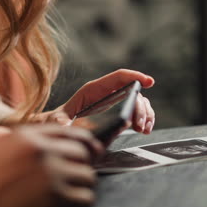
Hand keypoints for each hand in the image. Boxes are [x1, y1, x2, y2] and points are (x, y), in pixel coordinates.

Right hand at [0, 124, 102, 206]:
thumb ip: (18, 140)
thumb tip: (41, 143)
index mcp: (27, 136)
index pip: (69, 131)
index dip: (83, 141)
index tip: (91, 150)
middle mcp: (43, 150)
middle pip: (82, 153)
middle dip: (81, 166)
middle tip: (75, 178)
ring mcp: (50, 173)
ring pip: (87, 177)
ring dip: (80, 187)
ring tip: (68, 196)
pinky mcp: (54, 198)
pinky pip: (84, 199)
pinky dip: (78, 205)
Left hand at [37, 69, 155, 133]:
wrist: (60, 125)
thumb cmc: (59, 119)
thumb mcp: (57, 119)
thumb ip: (60, 120)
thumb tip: (62, 124)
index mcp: (94, 89)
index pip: (119, 76)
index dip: (135, 76)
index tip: (148, 81)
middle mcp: (108, 92)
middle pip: (132, 92)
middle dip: (140, 107)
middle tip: (140, 124)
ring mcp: (115, 101)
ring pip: (139, 102)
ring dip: (145, 114)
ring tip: (144, 129)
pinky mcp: (119, 111)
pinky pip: (138, 111)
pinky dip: (145, 119)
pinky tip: (145, 129)